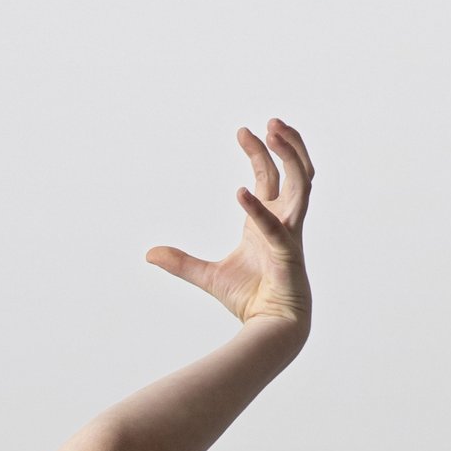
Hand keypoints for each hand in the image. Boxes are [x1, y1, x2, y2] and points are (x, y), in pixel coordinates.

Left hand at [146, 119, 313, 331]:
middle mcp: (284, 221)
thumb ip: (181, 263)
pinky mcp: (288, 253)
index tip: (242, 131)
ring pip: (302, 184)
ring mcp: (290, 234)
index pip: (269, 175)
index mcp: (268, 220)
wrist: (271, 328)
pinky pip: (276, 226)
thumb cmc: (251, 299)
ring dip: (291, 157)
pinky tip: (240, 193)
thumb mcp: (207, 276)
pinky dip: (257, 210)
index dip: (259, 151)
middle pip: (293, 171)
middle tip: (269, 122)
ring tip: (275, 132)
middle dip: (284, 144)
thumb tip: (148, 253)